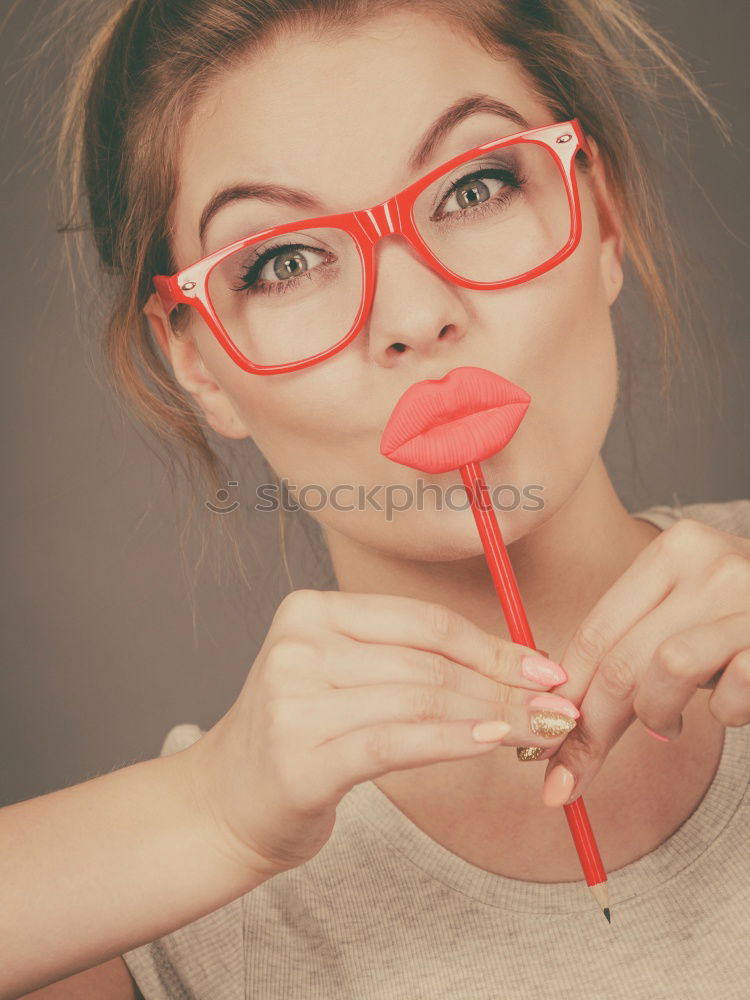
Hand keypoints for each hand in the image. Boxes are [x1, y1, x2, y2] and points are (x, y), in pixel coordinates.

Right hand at [185, 589, 579, 875]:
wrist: (222, 804)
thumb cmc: (299, 739)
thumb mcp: (343, 679)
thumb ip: (410, 661)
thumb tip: (516, 663)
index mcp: (309, 610)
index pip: (423, 622)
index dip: (492, 646)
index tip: (544, 668)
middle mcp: (298, 645)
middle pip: (428, 662)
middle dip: (505, 686)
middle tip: (557, 708)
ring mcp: (293, 700)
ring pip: (420, 699)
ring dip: (494, 715)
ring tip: (540, 731)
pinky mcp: (300, 757)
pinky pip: (396, 741)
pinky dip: (453, 739)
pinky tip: (494, 742)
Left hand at [533, 517, 749, 807]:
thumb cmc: (745, 623)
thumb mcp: (686, 614)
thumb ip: (630, 647)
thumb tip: (558, 717)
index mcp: (674, 550)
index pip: (596, 630)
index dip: (564, 695)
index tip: (541, 745)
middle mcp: (712, 562)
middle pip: (620, 659)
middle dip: (589, 728)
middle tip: (571, 774)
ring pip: (666, 671)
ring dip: (656, 715)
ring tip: (668, 724)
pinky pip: (731, 696)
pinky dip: (724, 715)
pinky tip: (731, 705)